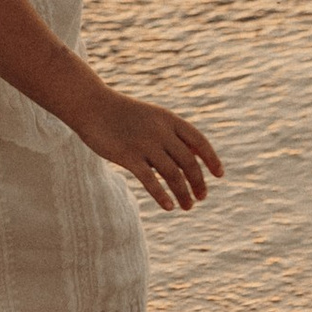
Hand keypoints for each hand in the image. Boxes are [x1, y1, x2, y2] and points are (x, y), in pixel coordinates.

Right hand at [79, 88, 222, 213]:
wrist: (92, 105)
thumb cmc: (124, 114)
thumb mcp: (153, 118)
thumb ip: (174, 135)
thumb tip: (198, 155)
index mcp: (168, 120)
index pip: (199, 141)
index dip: (212, 159)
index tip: (219, 175)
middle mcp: (160, 132)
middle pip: (189, 162)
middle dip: (198, 182)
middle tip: (201, 197)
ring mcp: (144, 144)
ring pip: (173, 175)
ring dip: (183, 194)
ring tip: (188, 207)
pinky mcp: (127, 156)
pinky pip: (150, 181)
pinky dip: (162, 196)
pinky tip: (169, 207)